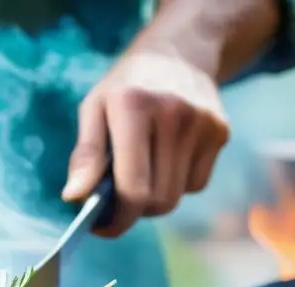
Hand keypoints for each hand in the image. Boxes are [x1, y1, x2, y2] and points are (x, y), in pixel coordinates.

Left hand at [62, 51, 229, 236]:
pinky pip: (196, 184)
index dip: (117, 218)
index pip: (133, 189)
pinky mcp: (220, 133)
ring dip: (154, 199)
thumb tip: (74, 197)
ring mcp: (203, 125)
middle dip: (133, 211)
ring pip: (176, 197)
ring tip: (141, 174)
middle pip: (157, 200)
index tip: (102, 226)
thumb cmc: (127, 86)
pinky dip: (177, 184)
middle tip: (117, 203)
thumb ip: (85, 155)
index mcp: (135, 107)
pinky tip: (166, 159)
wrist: (180, 52)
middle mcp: (174, 115)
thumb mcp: (94, 108)